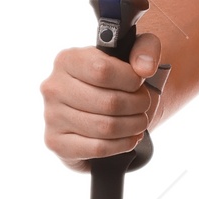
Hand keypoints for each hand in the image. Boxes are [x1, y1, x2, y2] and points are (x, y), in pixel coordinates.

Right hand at [41, 31, 163, 168]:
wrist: (101, 109)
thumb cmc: (116, 78)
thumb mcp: (134, 54)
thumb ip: (146, 49)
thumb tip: (145, 68)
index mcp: (68, 60)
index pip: (103, 71)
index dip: (131, 80)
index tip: (139, 83)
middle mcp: (54, 87)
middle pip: (109, 103)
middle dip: (137, 106)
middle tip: (144, 105)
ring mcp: (52, 116)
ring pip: (105, 128)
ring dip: (133, 126)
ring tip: (140, 121)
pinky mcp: (56, 142)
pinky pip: (98, 148)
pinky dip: (121, 145)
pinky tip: (129, 138)